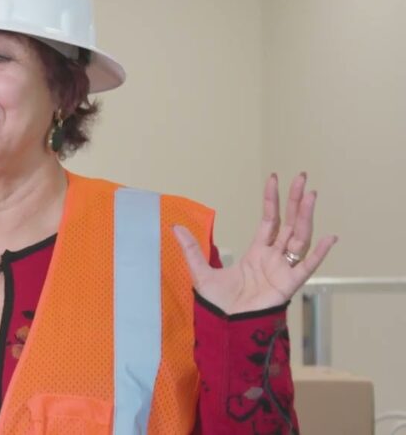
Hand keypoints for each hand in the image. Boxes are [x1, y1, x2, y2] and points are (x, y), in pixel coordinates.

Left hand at [173, 173, 338, 314]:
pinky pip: (307, 267)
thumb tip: (174, 227)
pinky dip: (319, 253)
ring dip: (306, 217)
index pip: (269, 220)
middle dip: (296, 201)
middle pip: (290, 223)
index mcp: (257, 253)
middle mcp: (274, 258)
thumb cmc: (217, 304)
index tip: (274, 178)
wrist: (225, 327)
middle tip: (302, 177)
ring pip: (299, 238)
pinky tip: (329, 237)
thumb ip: (191, 249)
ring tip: (312, 195)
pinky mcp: (288, 285)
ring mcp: (283, 270)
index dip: (272, 200)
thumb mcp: (200, 271)